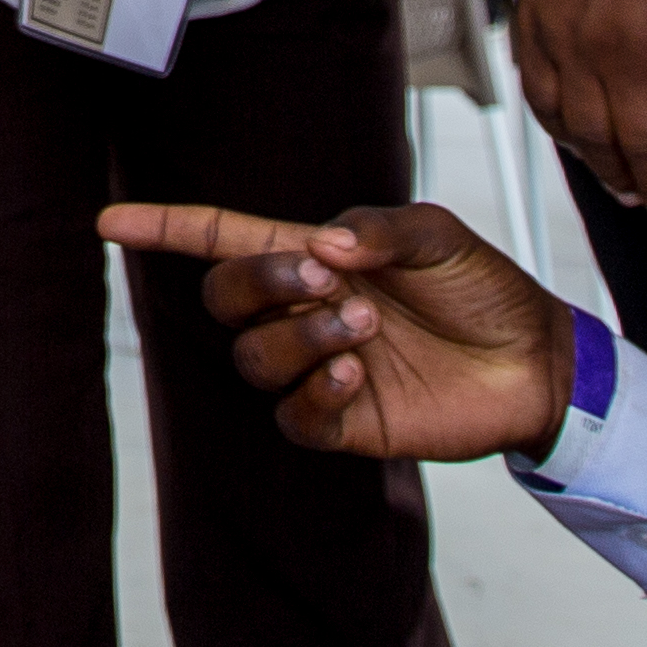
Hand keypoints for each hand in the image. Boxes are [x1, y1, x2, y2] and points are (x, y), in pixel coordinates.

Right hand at [99, 199, 577, 461]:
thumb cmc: (485, 290)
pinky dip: (313, 392)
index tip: (111, 224)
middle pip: (225, 299)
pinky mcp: (345, 423)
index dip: (166, 230)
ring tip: (363, 328)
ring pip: (254, 358)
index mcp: (316, 258)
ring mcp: (320, 369)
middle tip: (322, 277)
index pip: (223, 241)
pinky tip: (355, 375)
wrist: (535, 362)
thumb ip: (380, 229)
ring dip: (298, 336)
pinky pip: (293, 417)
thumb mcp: (440, 237)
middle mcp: (306, 312)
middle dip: (256, 282)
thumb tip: (322, 244)